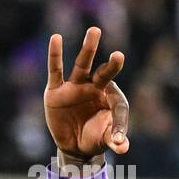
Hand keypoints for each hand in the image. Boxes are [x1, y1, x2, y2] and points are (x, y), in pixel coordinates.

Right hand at [44, 26, 129, 161]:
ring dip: (89, 49)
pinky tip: (56, 38)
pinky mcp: (57, 89)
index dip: (120, 123)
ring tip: (95, 31)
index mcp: (111, 100)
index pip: (119, 105)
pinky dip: (55, 55)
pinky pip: (56, 70)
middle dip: (112, 66)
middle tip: (119, 56)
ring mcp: (76, 87)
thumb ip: (115, 141)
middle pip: (105, 74)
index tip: (119, 139)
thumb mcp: (106, 140)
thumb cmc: (95, 138)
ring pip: (83, 65)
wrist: (74, 144)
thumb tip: (123, 148)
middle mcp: (95, 89)